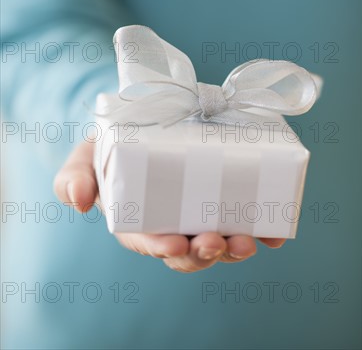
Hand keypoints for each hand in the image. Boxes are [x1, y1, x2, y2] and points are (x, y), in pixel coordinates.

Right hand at [54, 141, 284, 272]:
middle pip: (189, 249)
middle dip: (203, 252)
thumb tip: (79, 200)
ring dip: (234, 247)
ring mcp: (202, 211)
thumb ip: (75, 175)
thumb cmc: (113, 144)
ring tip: (247, 240)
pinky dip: (264, 229)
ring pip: (220, 240)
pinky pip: (247, 219)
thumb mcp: (87, 154)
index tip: (173, 244)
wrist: (146, 118)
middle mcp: (173, 221)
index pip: (149, 241)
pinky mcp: (226, 196)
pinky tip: (277, 231)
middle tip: (214, 241)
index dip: (161, 247)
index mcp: (138, 219)